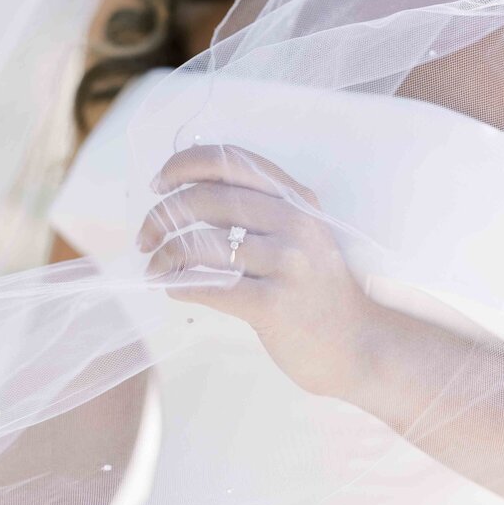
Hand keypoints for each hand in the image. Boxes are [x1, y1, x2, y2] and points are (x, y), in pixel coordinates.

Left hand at [136, 143, 378, 397]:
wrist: (358, 344)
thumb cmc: (316, 288)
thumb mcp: (300, 233)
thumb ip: (257, 208)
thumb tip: (187, 191)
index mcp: (296, 198)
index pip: (229, 160)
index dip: (184, 165)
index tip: (160, 183)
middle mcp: (293, 222)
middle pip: (206, 199)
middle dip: (162, 215)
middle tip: (145, 236)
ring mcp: (285, 262)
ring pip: (200, 244)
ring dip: (164, 255)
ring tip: (155, 268)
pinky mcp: (272, 304)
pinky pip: (207, 286)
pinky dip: (178, 284)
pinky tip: (170, 287)